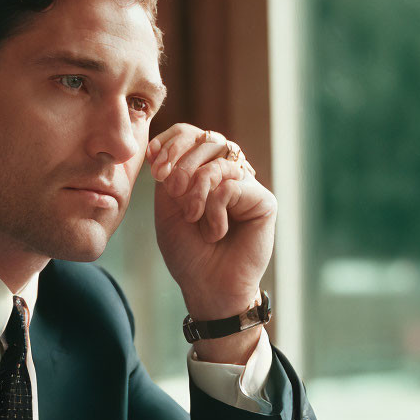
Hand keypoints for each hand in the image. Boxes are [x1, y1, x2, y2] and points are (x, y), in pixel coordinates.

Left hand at [146, 123, 275, 358]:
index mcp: (203, 168)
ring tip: (192, 216)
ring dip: (197, 186)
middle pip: (207, 138)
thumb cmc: (187, 250)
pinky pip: (233, 185)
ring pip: (220, 159)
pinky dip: (215, 207)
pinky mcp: (263, 201)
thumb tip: (167, 143)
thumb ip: (170, 172)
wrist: (207, 287)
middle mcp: (228, 172)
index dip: (172, 139)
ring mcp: (247, 184)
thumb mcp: (168, 206)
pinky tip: (215, 231)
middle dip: (182, 161)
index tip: (155, 161)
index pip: (191, 133)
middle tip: (173, 191)